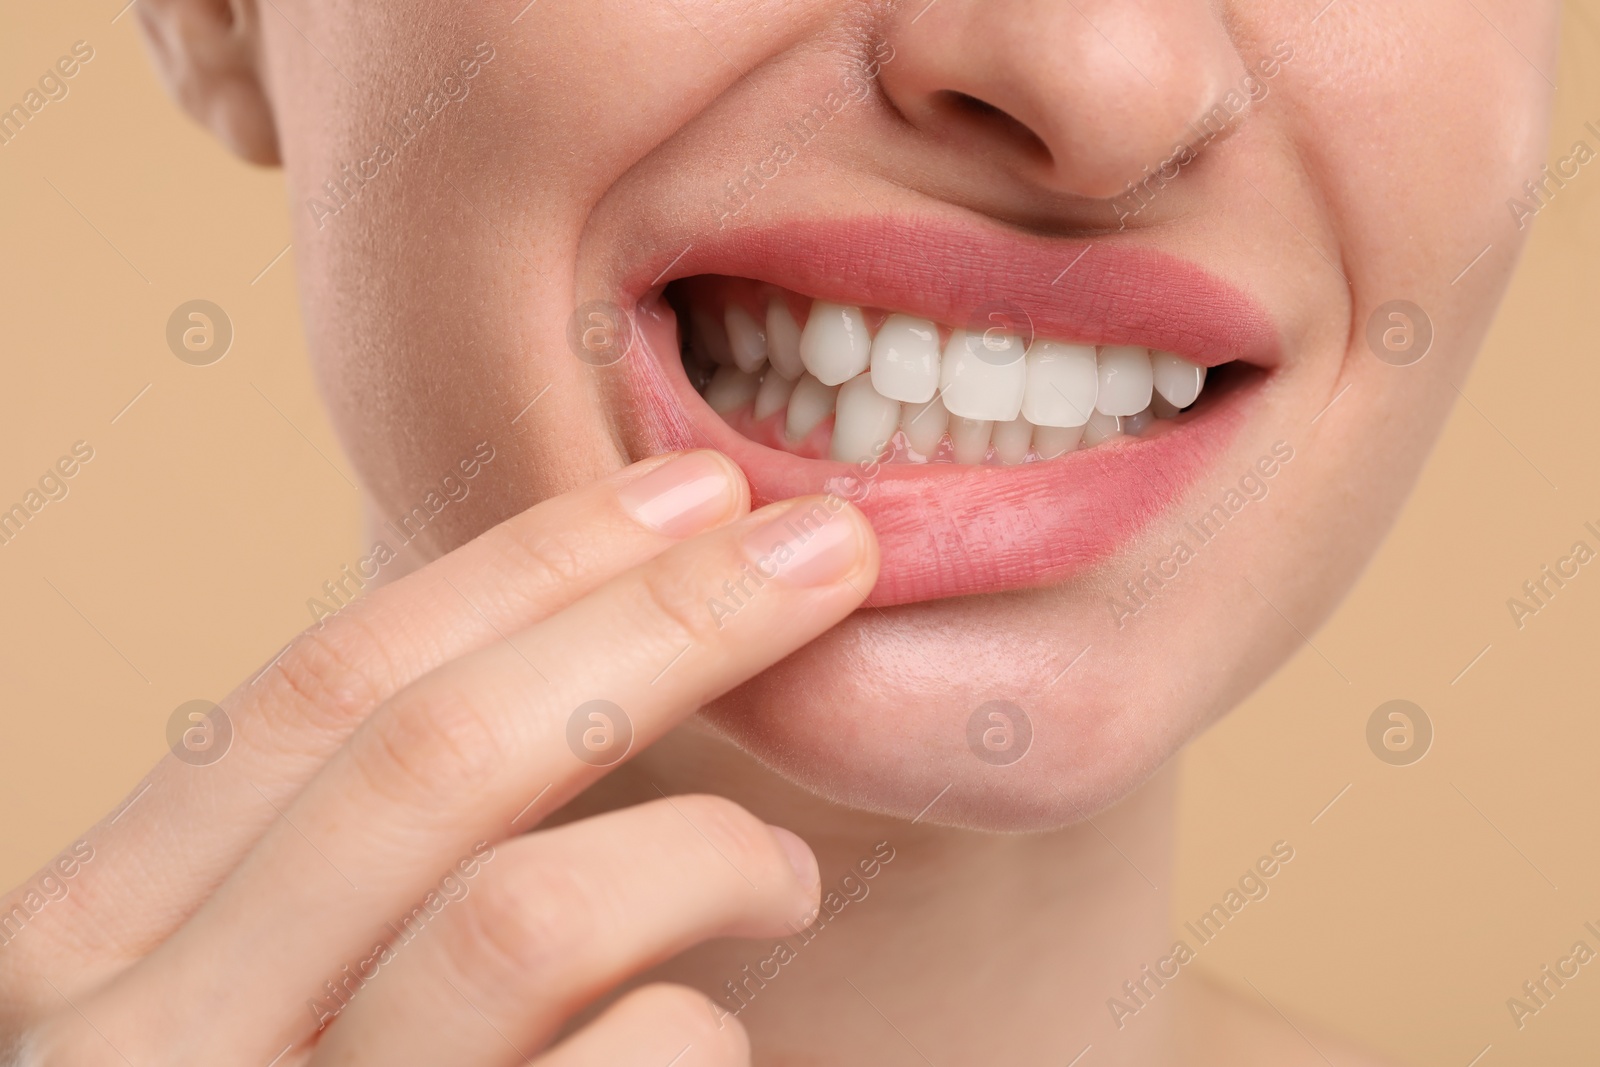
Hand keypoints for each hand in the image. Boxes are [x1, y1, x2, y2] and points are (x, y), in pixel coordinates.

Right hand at [0, 450, 877, 1065]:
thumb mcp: (246, 983)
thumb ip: (338, 861)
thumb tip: (561, 648)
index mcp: (94, 944)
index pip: (328, 687)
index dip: (527, 565)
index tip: (691, 491)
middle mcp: (149, 1048)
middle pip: (441, 758)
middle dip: (667, 624)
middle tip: (829, 553)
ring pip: (527, 916)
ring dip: (707, 850)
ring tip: (786, 878)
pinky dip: (698, 1032)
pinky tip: (712, 1038)